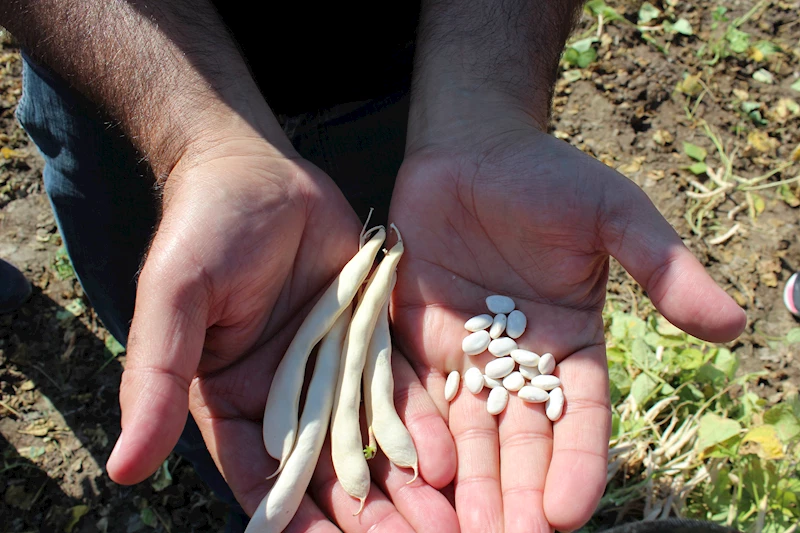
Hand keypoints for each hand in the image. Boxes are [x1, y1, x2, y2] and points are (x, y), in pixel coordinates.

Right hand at [105, 128, 456, 530]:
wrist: (258, 170)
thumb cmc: (203, 230)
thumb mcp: (173, 302)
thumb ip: (156, 381)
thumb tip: (123, 469)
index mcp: (233, 400)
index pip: (264, 477)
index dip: (294, 519)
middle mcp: (286, 395)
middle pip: (327, 470)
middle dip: (366, 515)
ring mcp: (331, 367)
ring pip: (370, 438)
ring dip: (402, 485)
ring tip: (441, 523)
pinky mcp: (367, 336)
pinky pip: (396, 386)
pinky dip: (419, 424)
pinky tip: (446, 459)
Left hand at [389, 125, 745, 531]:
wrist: (470, 150)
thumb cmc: (547, 176)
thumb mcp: (615, 216)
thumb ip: (664, 269)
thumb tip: (735, 325)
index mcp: (571, 343)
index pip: (580, 415)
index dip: (578, 462)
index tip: (571, 512)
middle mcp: (518, 359)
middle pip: (521, 437)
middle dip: (519, 489)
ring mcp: (465, 353)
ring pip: (470, 428)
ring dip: (471, 479)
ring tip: (469, 527)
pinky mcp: (417, 337)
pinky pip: (417, 392)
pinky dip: (420, 431)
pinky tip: (422, 472)